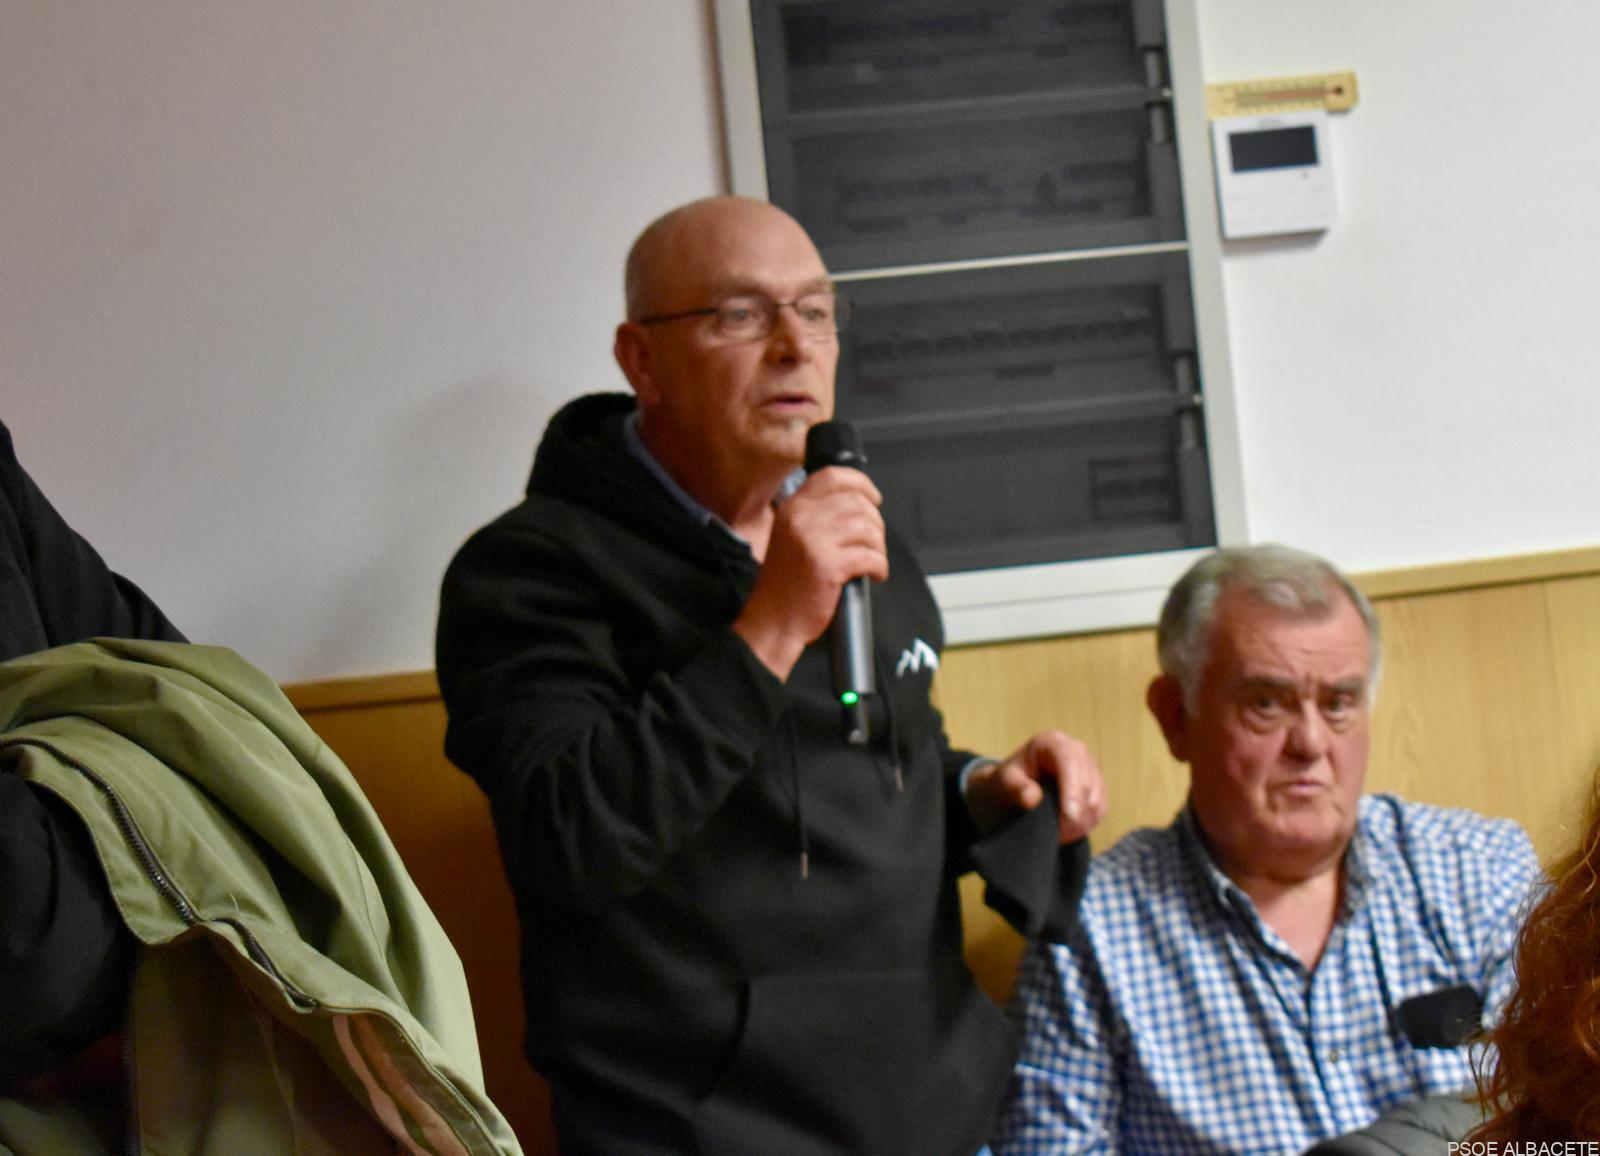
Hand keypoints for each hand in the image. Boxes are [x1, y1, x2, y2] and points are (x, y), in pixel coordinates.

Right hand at [733, 466, 887, 679]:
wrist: (772, 620)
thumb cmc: (786, 584)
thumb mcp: (792, 536)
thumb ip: (817, 516)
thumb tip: (860, 506)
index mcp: (792, 507)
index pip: (832, 477)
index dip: (861, 484)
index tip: (874, 499)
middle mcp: (801, 517)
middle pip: (857, 503)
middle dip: (875, 524)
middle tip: (874, 544)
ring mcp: (813, 540)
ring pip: (867, 528)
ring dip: (878, 547)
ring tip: (872, 562)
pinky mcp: (828, 565)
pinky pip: (870, 556)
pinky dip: (879, 566)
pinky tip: (874, 575)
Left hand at [965, 730, 1105, 843]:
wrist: (1015, 789)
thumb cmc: (1008, 781)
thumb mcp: (1004, 782)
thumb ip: (1015, 788)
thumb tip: (1032, 798)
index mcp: (1052, 742)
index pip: (1070, 762)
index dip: (1072, 789)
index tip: (1070, 815)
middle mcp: (1077, 751)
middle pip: (1088, 782)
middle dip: (1076, 812)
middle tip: (1056, 834)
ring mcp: (1090, 769)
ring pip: (1097, 799)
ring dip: (1080, 822)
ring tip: (1057, 834)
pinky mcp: (1097, 788)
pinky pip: (1100, 811)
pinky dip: (1086, 825)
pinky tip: (1067, 832)